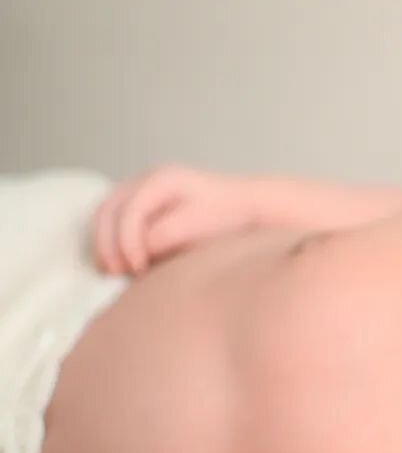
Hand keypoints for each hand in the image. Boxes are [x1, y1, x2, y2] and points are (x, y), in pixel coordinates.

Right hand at [91, 164, 259, 276]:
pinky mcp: (138, 203)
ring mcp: (139, 188)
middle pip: (108, 210)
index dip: (127, 242)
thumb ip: (168, 233)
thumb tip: (140, 246)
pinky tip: (117, 264)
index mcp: (163, 179)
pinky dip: (108, 241)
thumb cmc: (228, 217)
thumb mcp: (201, 225)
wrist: (246, 207)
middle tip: (117, 273)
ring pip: (103, 214)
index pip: (130, 211)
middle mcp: (146, 178)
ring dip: (103, 244)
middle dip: (108, 244)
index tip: (137, 269)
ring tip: (113, 271)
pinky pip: (111, 220)